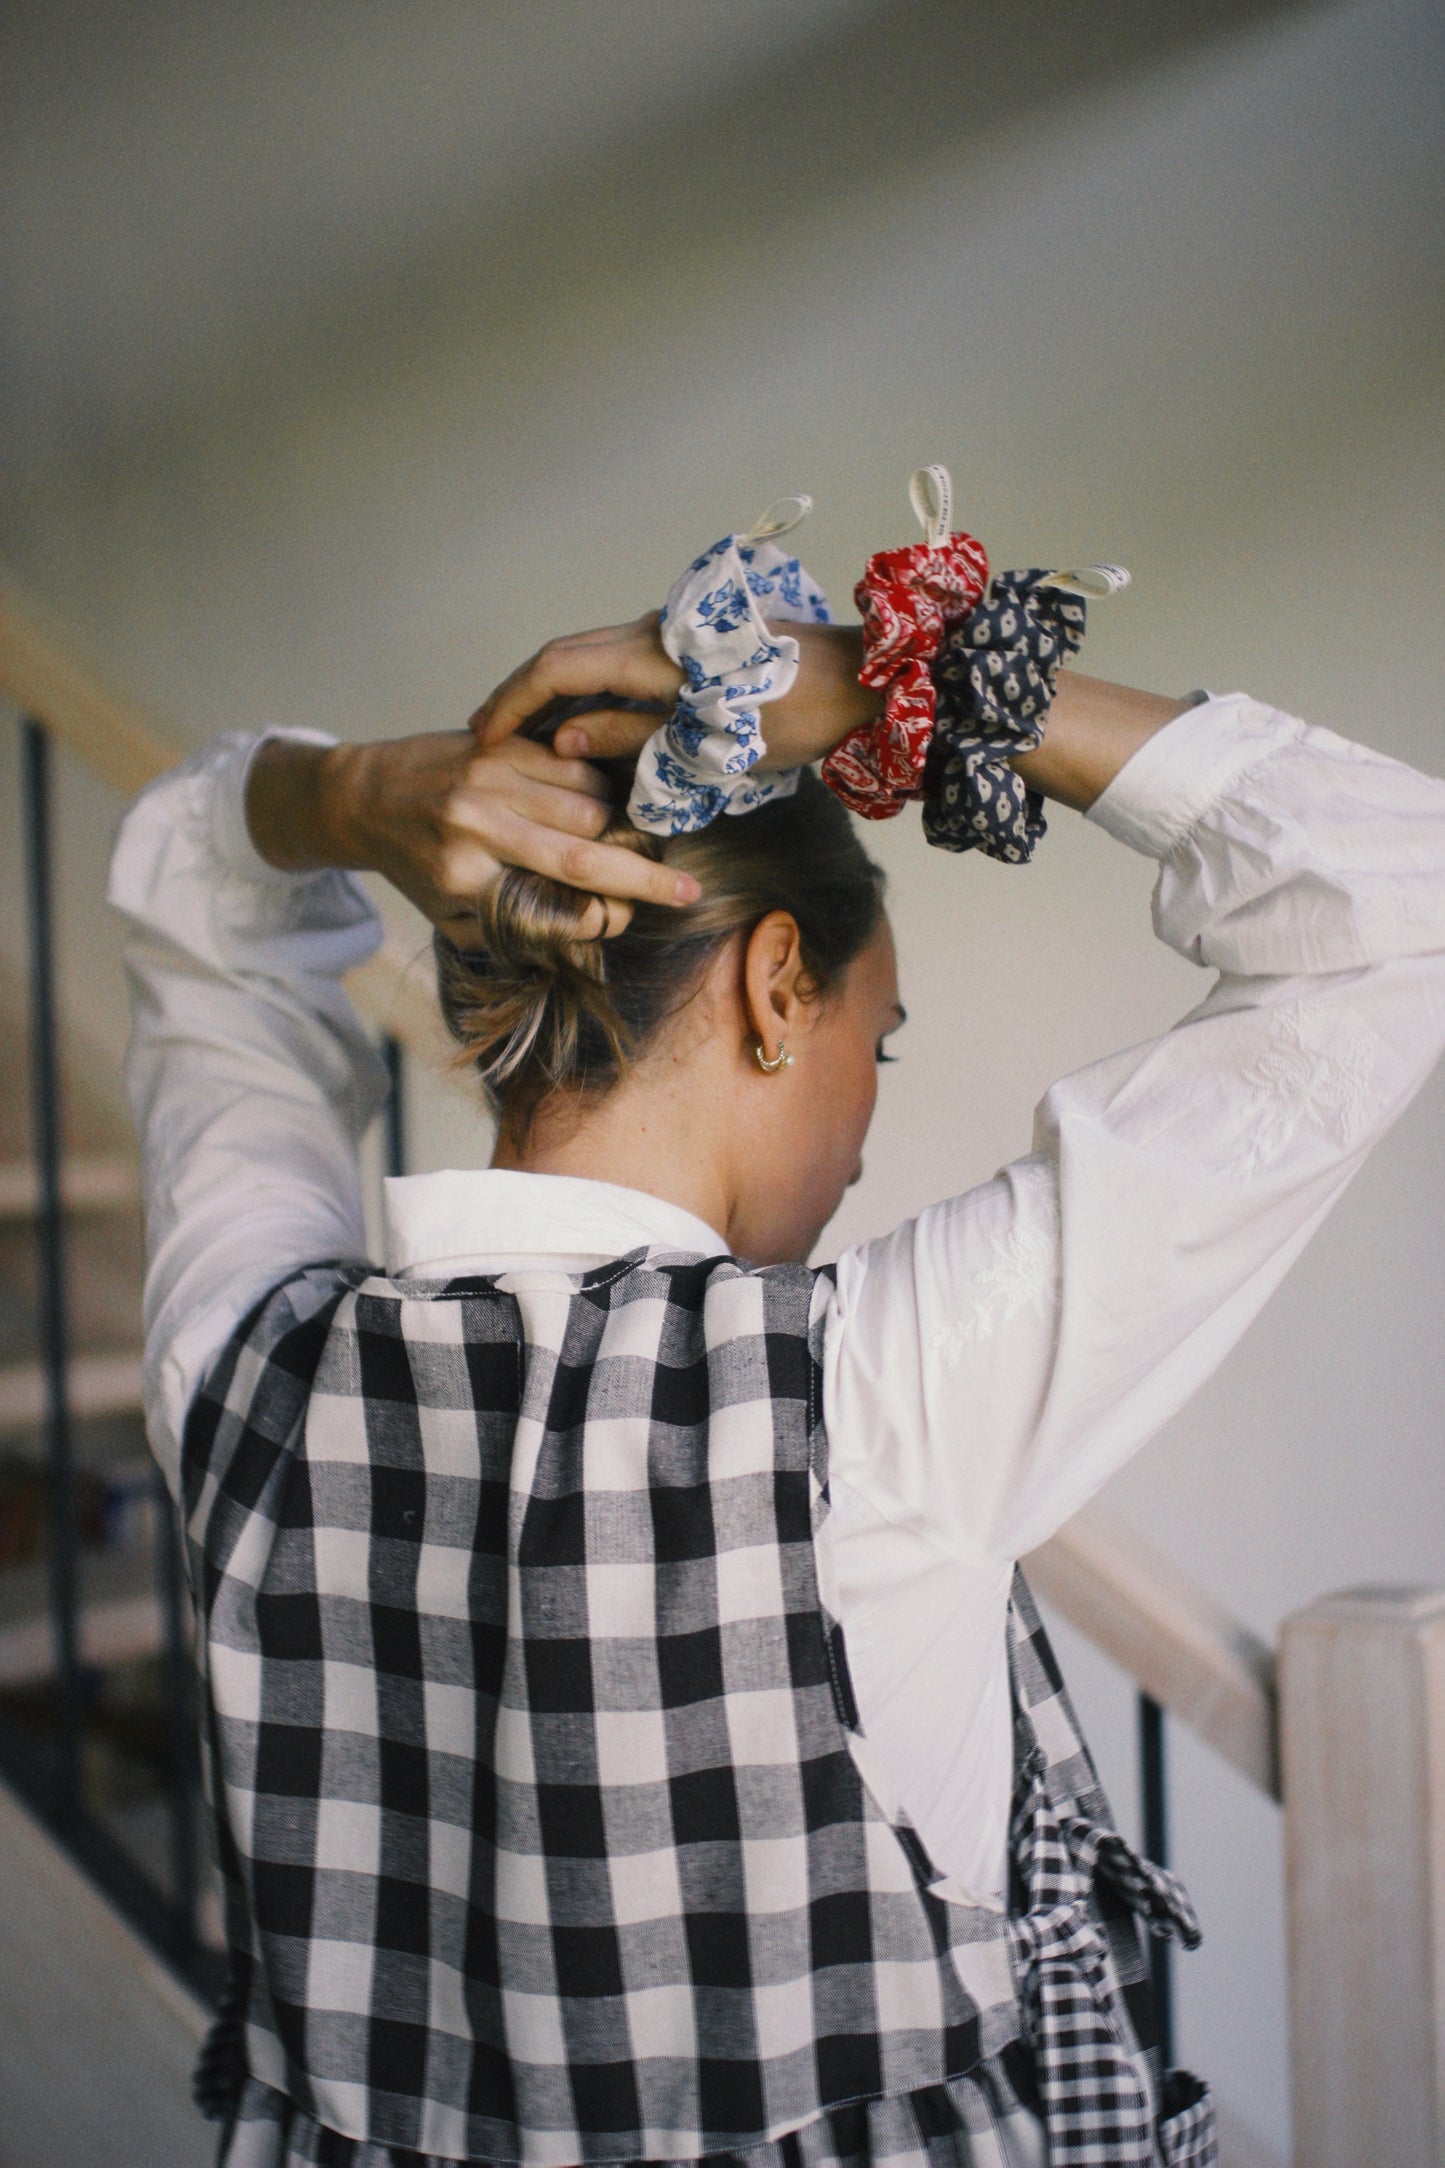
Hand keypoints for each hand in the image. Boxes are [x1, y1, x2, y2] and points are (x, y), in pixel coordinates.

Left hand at [246, 730, 699, 942]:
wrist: (363, 796)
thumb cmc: (416, 866)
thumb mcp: (452, 918)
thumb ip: (515, 931)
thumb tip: (588, 931)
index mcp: (463, 878)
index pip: (552, 905)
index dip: (601, 916)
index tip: (633, 921)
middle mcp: (476, 826)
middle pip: (583, 853)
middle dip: (643, 876)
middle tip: (685, 891)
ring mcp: (489, 778)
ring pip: (588, 804)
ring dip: (621, 828)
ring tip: (634, 845)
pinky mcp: (499, 744)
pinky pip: (574, 768)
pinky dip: (599, 789)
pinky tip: (604, 805)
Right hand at [471, 613, 879, 770]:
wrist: (862, 683)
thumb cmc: (795, 716)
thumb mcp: (709, 743)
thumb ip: (633, 738)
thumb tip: (567, 742)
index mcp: (654, 650)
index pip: (559, 668)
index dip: (515, 702)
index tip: (483, 736)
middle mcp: (656, 630)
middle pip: (568, 655)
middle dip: (525, 695)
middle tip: (489, 735)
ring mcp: (675, 633)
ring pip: (594, 656)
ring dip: (557, 692)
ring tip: (527, 734)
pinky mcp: (693, 645)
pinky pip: (623, 662)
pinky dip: (592, 690)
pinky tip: (584, 721)